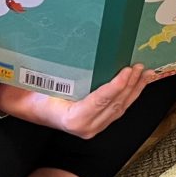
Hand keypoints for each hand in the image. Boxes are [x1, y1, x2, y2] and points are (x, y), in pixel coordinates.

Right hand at [0, 64, 152, 138]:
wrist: (29, 107)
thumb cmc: (34, 92)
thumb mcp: (42, 82)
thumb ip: (56, 73)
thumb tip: (69, 48)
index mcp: (73, 119)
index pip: (99, 101)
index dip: (115, 86)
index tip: (127, 70)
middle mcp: (86, 128)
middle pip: (114, 105)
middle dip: (130, 85)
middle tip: (140, 66)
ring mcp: (94, 128)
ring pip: (120, 108)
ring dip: (135, 90)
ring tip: (146, 72)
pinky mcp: (99, 123)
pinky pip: (118, 110)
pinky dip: (130, 95)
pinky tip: (139, 83)